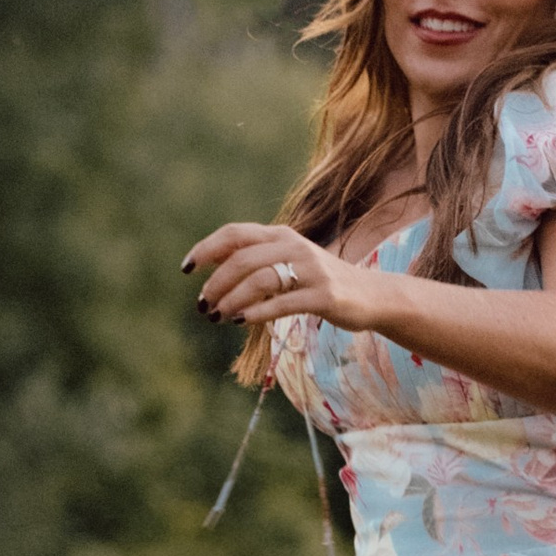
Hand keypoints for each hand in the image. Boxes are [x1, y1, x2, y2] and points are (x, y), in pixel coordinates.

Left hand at [183, 222, 375, 332]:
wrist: (369, 295)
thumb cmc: (319, 281)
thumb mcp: (288, 262)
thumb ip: (256, 260)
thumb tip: (212, 270)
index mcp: (281, 235)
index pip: (235, 233)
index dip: (206, 249)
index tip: (186, 269)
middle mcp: (294, 246)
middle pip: (242, 259)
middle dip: (216, 283)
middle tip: (203, 305)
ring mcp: (311, 270)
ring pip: (260, 280)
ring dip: (232, 300)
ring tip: (218, 316)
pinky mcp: (324, 296)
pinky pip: (283, 303)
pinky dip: (257, 313)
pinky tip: (240, 321)